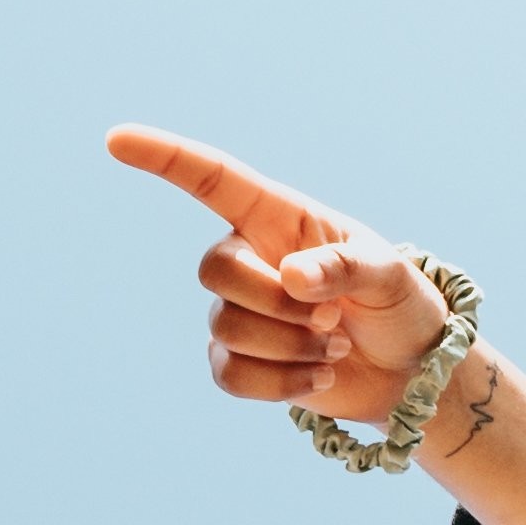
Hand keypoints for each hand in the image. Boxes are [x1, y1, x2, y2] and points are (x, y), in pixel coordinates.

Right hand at [107, 125, 465, 430]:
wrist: (408, 369)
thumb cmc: (400, 304)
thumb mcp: (390, 275)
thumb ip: (344, 266)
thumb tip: (291, 277)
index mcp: (281, 218)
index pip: (213, 180)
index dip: (164, 157)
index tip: (117, 139)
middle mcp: (251, 258)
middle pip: (215, 270)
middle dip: (274, 302)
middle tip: (331, 317)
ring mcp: (240, 311)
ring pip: (226, 328)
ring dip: (290, 346)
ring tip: (336, 346)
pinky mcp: (241, 361)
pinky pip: (231, 374)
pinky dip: (280, 384)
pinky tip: (319, 377)